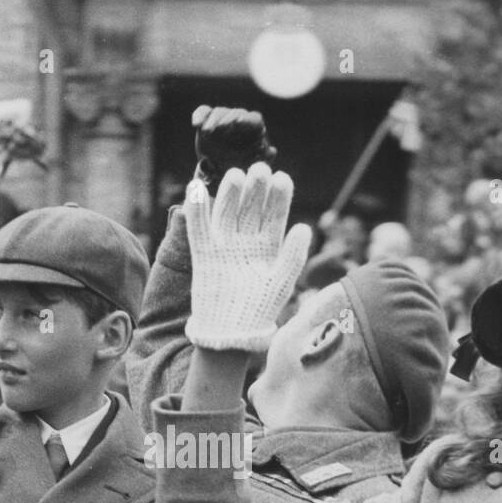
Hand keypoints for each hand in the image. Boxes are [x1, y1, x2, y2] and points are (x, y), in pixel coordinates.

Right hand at [182, 162, 311, 353]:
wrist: (230, 333)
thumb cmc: (259, 310)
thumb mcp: (281, 283)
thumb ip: (292, 256)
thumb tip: (304, 226)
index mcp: (268, 246)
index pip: (274, 215)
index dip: (279, 197)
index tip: (282, 178)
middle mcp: (247, 241)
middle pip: (251, 208)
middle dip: (256, 188)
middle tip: (261, 169)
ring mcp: (225, 246)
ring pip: (227, 212)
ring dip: (231, 193)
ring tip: (236, 175)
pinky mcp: (204, 254)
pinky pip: (199, 228)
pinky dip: (197, 210)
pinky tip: (197, 188)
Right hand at [191, 105, 276, 196]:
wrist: (222, 175)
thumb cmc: (243, 172)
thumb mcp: (253, 169)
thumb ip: (263, 160)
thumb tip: (272, 151)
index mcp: (255, 131)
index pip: (254, 120)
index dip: (246, 120)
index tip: (237, 123)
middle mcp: (240, 122)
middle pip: (235, 113)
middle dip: (225, 120)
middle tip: (216, 129)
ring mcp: (223, 120)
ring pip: (219, 112)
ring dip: (212, 121)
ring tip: (206, 133)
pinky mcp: (208, 121)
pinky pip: (204, 112)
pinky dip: (199, 116)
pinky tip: (195, 124)